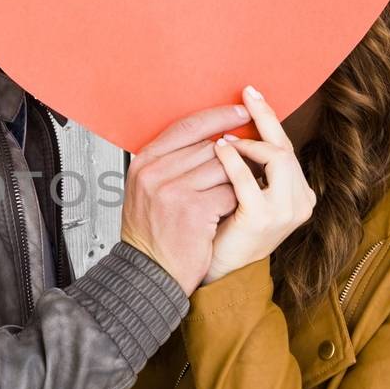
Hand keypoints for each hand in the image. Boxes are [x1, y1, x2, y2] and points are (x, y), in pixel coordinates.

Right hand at [120, 104, 246, 293]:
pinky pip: (229, 193)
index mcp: (143, 162)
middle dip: (232, 157)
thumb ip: (170, 162)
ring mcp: (173, 190)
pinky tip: (230, 213)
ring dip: (235, 181)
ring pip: (223, 168)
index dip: (217, 117)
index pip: (186, 127)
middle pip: (209, 147)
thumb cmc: (152, 234)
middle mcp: (154, 173)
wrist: (148, 274)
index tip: (240, 113)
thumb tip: (212, 138)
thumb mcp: (147, 190)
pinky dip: (235, 203)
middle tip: (246, 164)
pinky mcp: (193, 210)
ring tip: (237, 193)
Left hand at [202, 86, 316, 285]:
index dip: (269, 120)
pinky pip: (248, 180)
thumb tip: (231, 124)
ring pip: (278, 158)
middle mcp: (301, 201)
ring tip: (224, 137)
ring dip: (249, 142)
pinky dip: (233, 161)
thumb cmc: (224, 229)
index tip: (251, 95)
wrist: (215, 270)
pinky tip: (217, 149)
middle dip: (266, 117)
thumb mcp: (242, 193)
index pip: (285, 148)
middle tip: (248, 93)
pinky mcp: (263, 219)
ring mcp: (285, 212)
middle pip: (286, 147)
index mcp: (298, 193)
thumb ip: (248, 167)